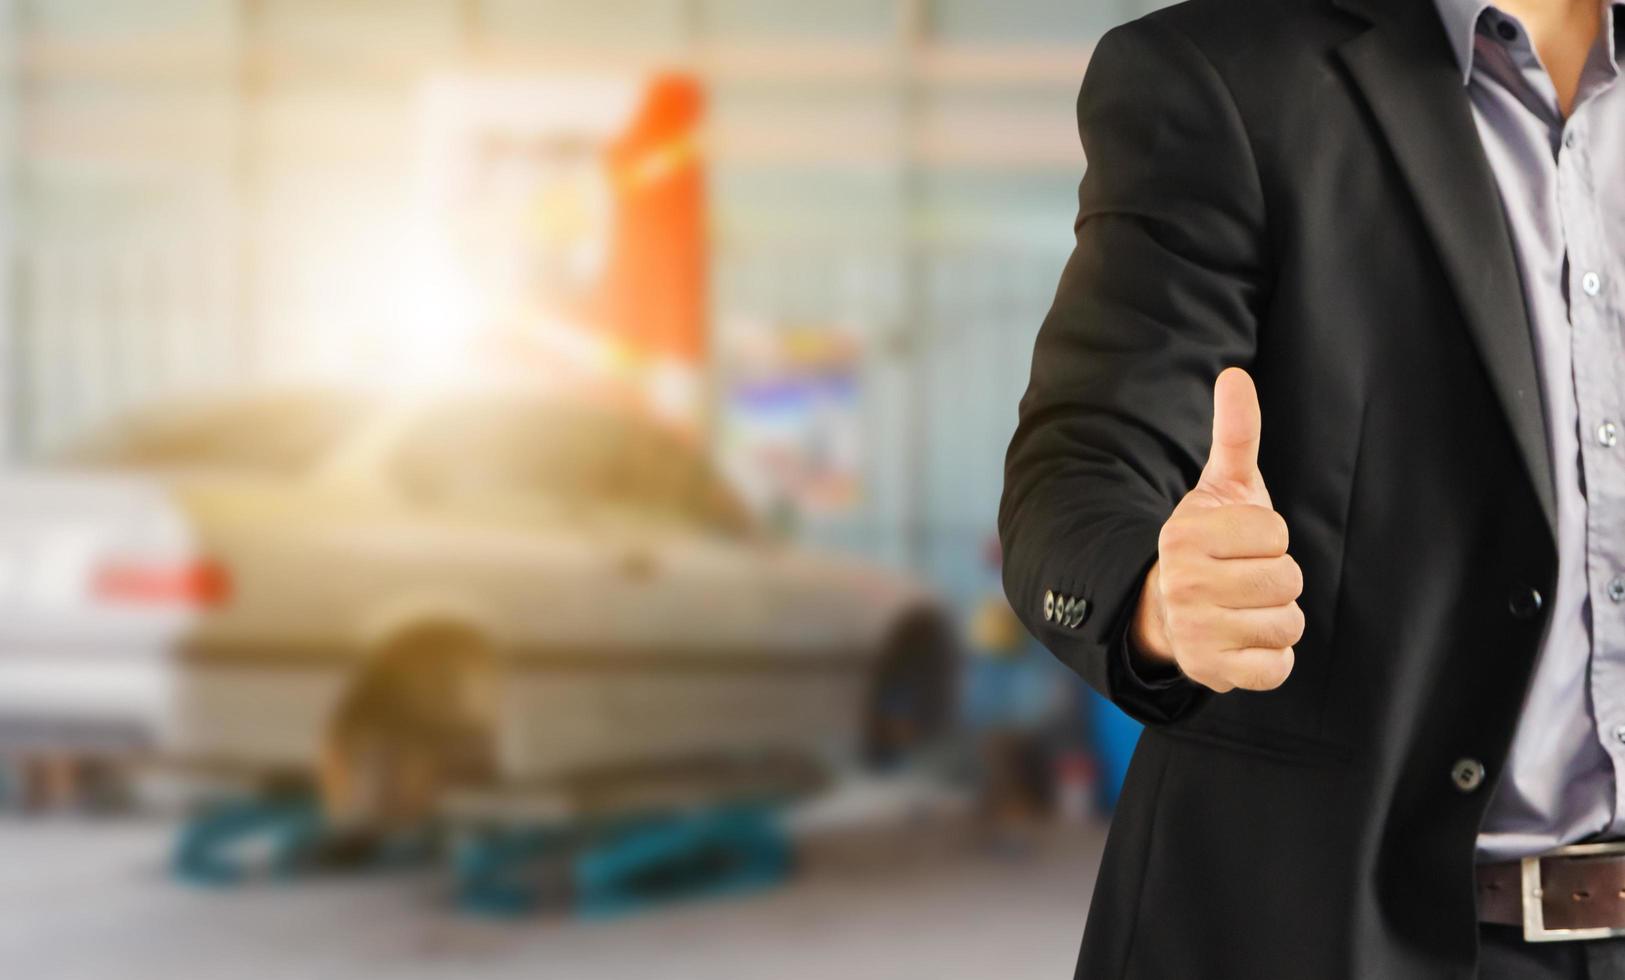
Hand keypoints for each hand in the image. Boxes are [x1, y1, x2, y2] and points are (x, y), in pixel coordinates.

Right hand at [1129, 367, 1303, 692]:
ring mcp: (1194, 632)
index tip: (1242, 545)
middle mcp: (1182, 583)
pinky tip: (1245, 643)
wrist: (1165, 611)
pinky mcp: (1210, 673)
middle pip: (1286, 581)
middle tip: (1244, 581)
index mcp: (1185, 534)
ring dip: (1278, 620)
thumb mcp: (1222, 488)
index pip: (1276, 535)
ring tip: (1245, 611)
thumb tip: (1236, 375)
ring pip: (1288, 624)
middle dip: (1277, 581)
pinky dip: (1272, 660)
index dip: (1270, 539)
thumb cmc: (1210, 544)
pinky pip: (1277, 669)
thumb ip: (1236, 434)